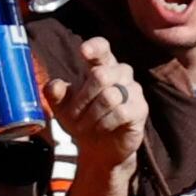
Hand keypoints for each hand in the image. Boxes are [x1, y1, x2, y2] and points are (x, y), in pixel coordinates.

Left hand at [46, 36, 146, 167]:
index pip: (102, 48)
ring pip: (109, 96)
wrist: (99, 148)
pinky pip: (121, 112)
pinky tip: (101, 128)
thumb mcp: (62, 107)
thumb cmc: (82, 119)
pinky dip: (105, 123)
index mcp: (102, 65)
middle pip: (100, 75)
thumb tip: (55, 86)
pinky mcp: (140, 109)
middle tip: (74, 116)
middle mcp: (120, 73)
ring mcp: (134, 90)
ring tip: (86, 126)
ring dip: (91, 115)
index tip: (83, 51)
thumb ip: (55, 94)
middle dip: (82, 99)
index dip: (95, 47)